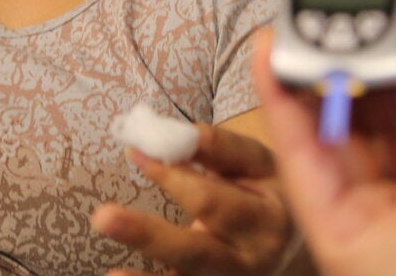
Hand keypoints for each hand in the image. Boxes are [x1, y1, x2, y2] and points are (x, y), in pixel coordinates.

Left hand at [91, 123, 295, 275]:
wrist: (293, 247)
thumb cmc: (266, 194)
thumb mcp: (258, 165)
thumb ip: (220, 149)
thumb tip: (177, 135)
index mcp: (268, 220)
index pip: (211, 199)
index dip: (170, 175)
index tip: (135, 152)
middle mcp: (251, 261)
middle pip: (195, 251)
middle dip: (147, 235)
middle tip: (102, 217)